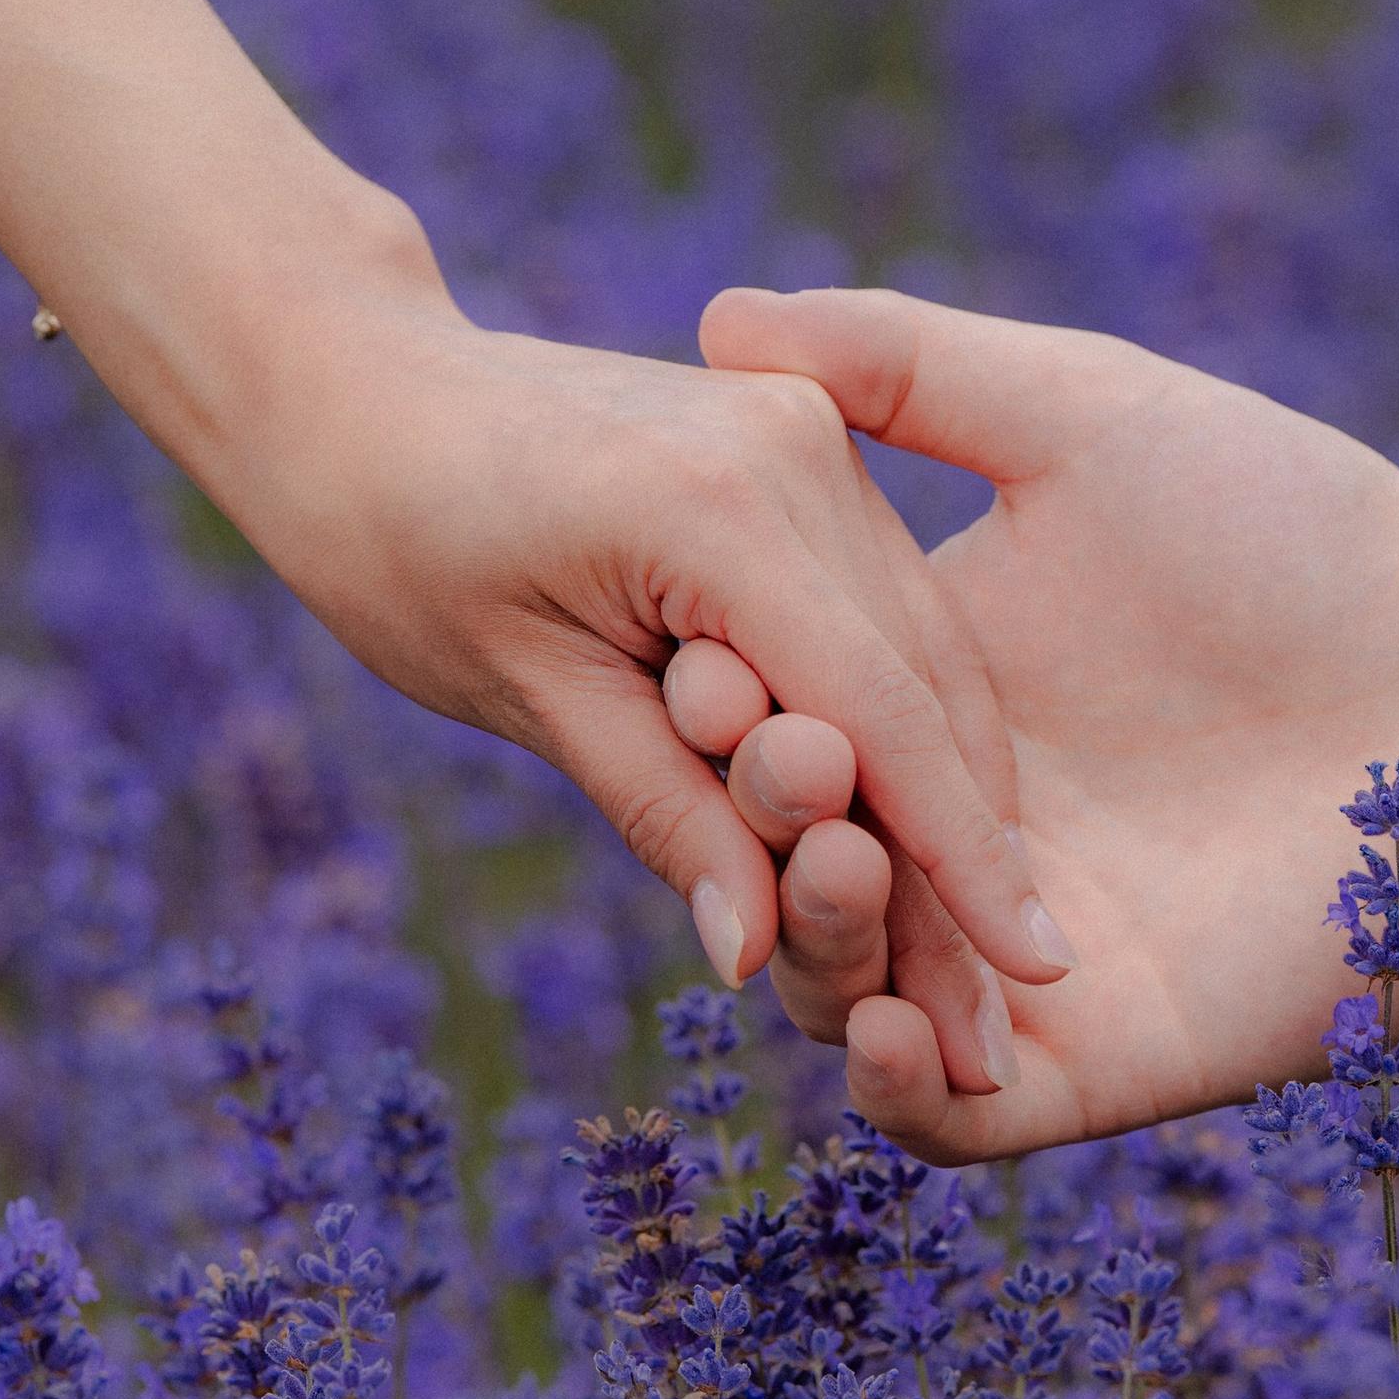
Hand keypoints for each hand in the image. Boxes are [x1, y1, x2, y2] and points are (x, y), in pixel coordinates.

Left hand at [209, 221, 1080, 1055]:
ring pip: (930, 642)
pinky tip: (935, 823)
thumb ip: (661, 811)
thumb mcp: (521, 691)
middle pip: (930, 681)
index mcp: (718, 504)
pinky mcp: (815, 441)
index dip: (962, 855)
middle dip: (978, 850)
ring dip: (963, 787)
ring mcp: (816, 432)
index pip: (879, 710)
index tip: (1035, 973)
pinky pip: (890, 600)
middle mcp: (797, 447)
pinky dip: (912, 710)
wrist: (364, 388)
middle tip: (1018, 1010)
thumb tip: (758, 960)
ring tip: (991, 948)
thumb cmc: (402, 544)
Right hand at [669, 287, 1398, 1158]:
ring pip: (854, 1001)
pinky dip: (903, 1091)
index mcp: (922, 700)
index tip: (691, 661)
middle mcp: (952, 837)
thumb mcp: (1084, 414)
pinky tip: (886, 1022)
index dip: (714, 712)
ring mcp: (1019, 958)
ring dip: (817, 951)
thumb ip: (908, 366)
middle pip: (788, 874)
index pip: (766, 732)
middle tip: (778, 768)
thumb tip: (721, 312)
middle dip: (755, 834)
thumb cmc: (1297, 523)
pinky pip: (964, 1117)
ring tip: (829, 868)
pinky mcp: (1104, 1056)